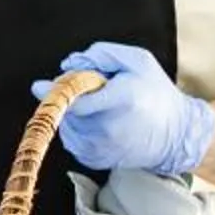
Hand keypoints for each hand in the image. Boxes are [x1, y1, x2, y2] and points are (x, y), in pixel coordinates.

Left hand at [35, 42, 214, 176]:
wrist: (175, 135)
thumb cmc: (156, 93)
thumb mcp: (138, 60)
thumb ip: (102, 54)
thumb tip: (69, 63)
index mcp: (121, 100)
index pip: (77, 100)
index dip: (55, 91)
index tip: (38, 86)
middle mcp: (108, 128)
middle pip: (68, 109)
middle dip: (71, 95)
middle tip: (94, 89)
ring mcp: (100, 148)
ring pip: (67, 123)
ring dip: (75, 111)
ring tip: (102, 107)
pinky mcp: (94, 160)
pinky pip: (71, 138)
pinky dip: (79, 127)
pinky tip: (100, 122)